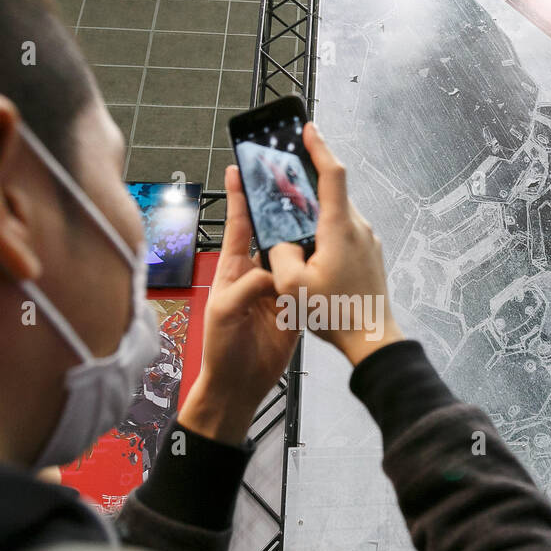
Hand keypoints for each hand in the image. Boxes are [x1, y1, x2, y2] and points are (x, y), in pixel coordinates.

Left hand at [178, 166, 299, 444]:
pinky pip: (307, 279)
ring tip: (316, 204)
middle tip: (291, 176)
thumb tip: (275, 272)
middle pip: (270, 232)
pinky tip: (329, 245)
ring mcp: (278, 288)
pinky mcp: (295, 304)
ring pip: (293, 252)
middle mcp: (256, 272)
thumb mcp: (224, 311)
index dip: (238, 196)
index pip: (238, 225)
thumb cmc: (221, 347)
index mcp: (233, 268)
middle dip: (278, 205)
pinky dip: (317, 264)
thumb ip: (247, 286)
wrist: (239, 383)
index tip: (238, 167)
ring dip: (302, 232)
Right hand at [268, 121, 403, 365]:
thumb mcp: (292, 286)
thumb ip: (279, 253)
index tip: (308, 128)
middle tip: (286, 173)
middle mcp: (358, 228)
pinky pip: (344, 231)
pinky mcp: (369, 255)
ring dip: (315, 209)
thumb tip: (278, 240)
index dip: (318, 147)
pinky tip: (309, 247)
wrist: (372, 339)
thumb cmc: (336, 313)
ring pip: (337, 213)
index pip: (332, 174)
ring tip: (292, 216)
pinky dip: (325, 228)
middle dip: (309, 179)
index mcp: (339, 228)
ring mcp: (367, 241)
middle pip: (332, 191)